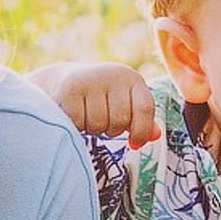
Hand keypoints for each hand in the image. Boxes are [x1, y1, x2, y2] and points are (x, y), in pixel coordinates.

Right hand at [34, 62, 157, 145]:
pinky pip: (80, 123)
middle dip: (111, 130)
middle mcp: (114, 74)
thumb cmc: (102, 98)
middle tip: (101, 121)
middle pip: (120, 120)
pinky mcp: (71, 89)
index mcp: (132, 78)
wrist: (64, 80)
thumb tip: (156, 135)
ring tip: (87, 116)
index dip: (141, 131)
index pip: (144, 108)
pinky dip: (77, 126)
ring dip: (92, 129)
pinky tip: (74, 116)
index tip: (133, 144)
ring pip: (99, 124)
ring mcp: (92, 80)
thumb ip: (142, 120)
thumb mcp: (125, 104)